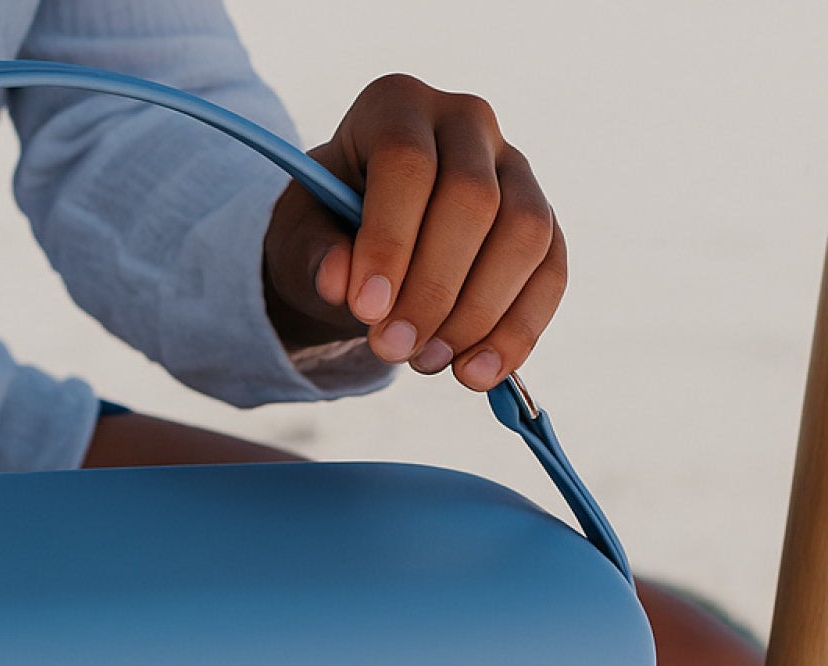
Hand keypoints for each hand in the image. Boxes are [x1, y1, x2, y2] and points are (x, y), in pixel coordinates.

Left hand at [262, 73, 565, 390]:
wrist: (360, 245)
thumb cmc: (326, 231)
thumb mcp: (299, 239)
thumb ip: (313, 255)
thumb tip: (340, 284)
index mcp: (396, 107)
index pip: (407, 166)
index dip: (390, 242)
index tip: (366, 312)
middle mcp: (466, 122)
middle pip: (474, 201)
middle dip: (433, 289)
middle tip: (392, 350)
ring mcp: (514, 168)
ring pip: (525, 235)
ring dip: (478, 313)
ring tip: (427, 364)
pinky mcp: (542, 222)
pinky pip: (550, 273)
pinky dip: (518, 331)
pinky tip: (478, 375)